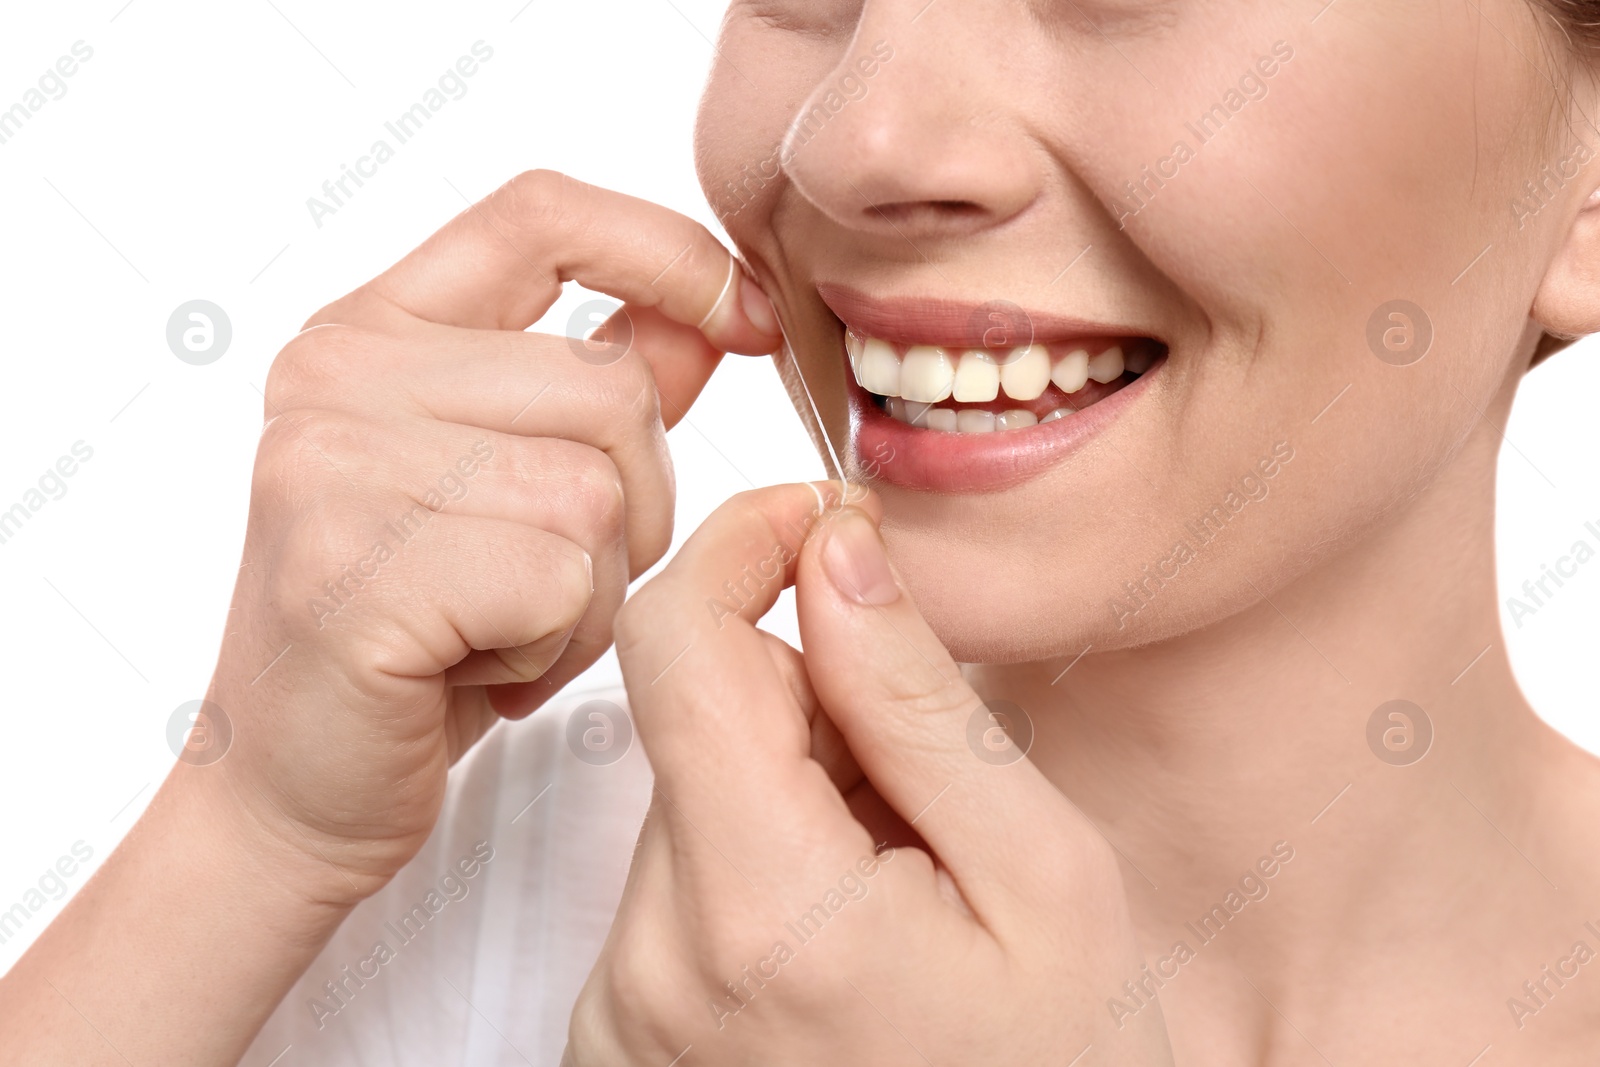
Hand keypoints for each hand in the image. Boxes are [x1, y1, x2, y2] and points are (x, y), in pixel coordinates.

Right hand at [196, 171, 780, 904]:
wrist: (291, 788)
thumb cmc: (412, 642)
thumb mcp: (511, 492)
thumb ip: (599, 393)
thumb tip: (705, 320)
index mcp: (372, 331)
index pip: (544, 215)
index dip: (671, 255)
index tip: (744, 321)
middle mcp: (337, 377)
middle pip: (609, 388)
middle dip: (637, 508)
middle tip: (556, 586)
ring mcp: (334, 468)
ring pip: (597, 492)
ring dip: (593, 591)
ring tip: (507, 631)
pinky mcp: (356, 571)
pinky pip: (562, 580)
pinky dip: (556, 647)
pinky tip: (480, 671)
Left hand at [567, 483, 1174, 1064]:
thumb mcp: (1043, 878)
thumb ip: (917, 702)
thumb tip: (834, 549)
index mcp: (761, 911)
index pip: (671, 644)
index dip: (740, 545)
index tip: (819, 523)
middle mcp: (652, 966)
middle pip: (690, 719)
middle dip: (801, 698)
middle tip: (922, 776)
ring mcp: (623, 1014)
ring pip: (687, 796)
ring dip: (787, 787)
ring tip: (898, 877)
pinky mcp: (619, 1035)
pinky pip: (673, 882)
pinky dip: (755, 863)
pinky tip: (847, 929)